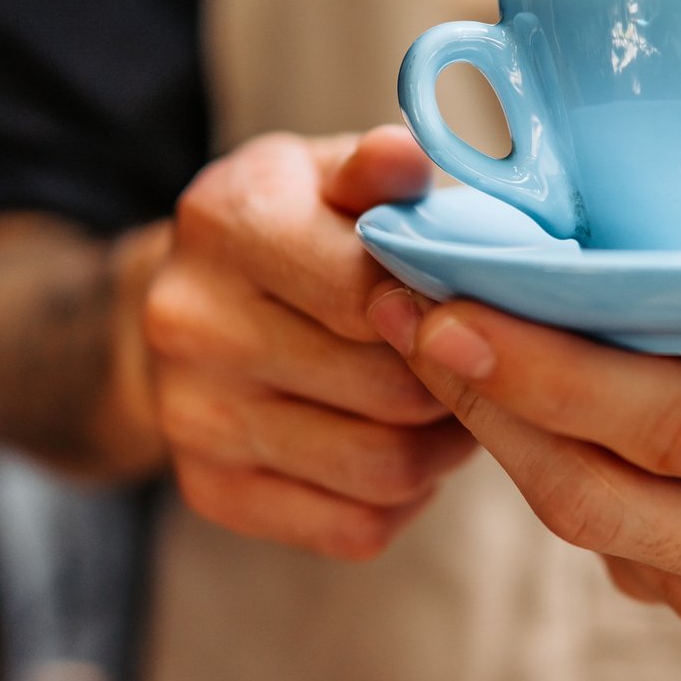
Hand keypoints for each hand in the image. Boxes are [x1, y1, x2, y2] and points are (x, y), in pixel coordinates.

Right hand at [136, 126, 477, 559]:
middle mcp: (191, 322)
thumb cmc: (296, 224)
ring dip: (446, 446)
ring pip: (382, 467)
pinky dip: (404, 498)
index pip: (367, 292)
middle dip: (460, 379)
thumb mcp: (332, 171)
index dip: (449, 306)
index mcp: (226, 221)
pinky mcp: (209, 491)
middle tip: (492, 360)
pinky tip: (409, 447)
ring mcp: (193, 417)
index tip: (487, 301)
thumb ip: (380, 169)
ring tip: (460, 403)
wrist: (188, 304)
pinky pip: (354, 527)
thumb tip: (407, 154)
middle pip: (388, 389)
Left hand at [366, 284, 680, 625]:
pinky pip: (579, 521)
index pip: (678, 424)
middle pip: (594, 484)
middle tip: (397, 303)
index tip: (454, 309)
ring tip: (409, 326)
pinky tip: (469, 373)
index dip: (557, 375)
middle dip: (483, 395)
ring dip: (480, 422)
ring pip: (572, 511)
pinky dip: (513, 445)